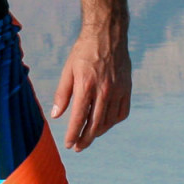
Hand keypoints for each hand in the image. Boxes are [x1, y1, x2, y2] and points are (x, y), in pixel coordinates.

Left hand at [49, 25, 131, 150]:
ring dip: (98, 132)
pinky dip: (113, 122)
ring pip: (109, 121)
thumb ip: (62, 94)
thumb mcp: (68, 70)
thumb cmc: (84, 52)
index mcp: (86, 85)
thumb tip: (56, 115)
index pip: (79, 117)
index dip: (73, 134)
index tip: (68, 144)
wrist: (107, 35)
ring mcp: (118, 90)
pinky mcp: (127, 88)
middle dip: (85, 139)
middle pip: (95, 124)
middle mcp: (104, 90)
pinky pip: (122, 113)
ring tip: (88, 137)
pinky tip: (105, 124)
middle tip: (77, 148)